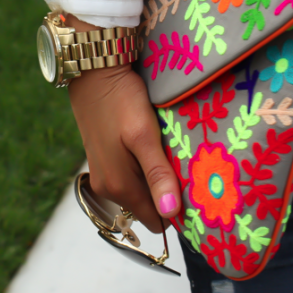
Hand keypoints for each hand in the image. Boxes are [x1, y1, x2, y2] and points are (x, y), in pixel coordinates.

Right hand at [65, 15, 181, 232]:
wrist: (93, 71)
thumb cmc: (121, 100)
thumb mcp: (144, 136)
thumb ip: (158, 175)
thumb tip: (171, 213)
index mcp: (119, 187)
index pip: (157, 220)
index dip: (179, 211)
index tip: (198, 193)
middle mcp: (108, 188)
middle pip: (149, 206)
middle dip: (169, 194)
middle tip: (189, 168)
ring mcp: (103, 174)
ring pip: (141, 191)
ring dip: (158, 179)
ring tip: (172, 155)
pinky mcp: (103, 160)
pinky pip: (132, 176)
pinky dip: (146, 168)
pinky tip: (155, 148)